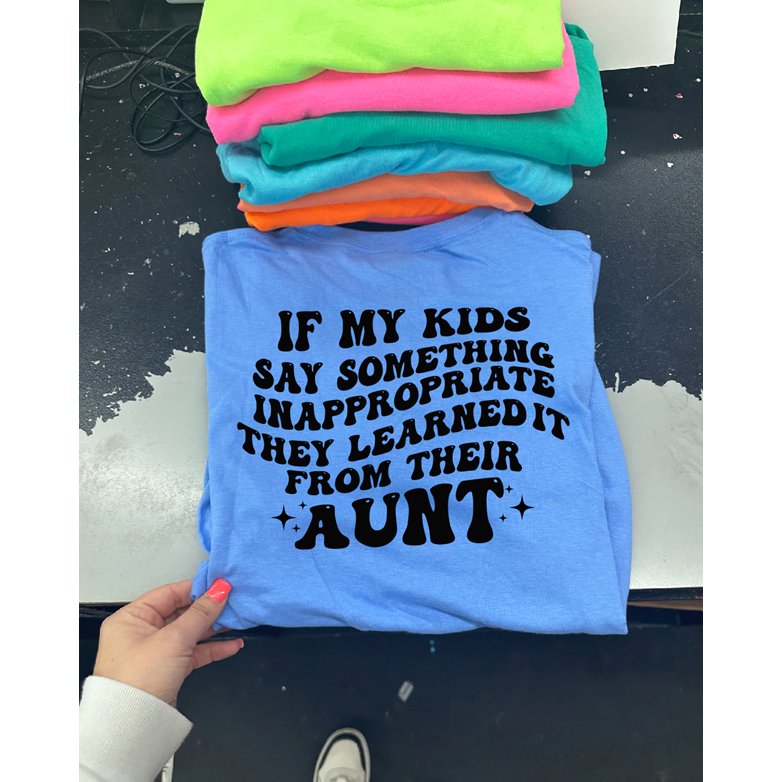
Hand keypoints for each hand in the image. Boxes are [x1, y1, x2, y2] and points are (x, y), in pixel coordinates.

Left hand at [93, 579, 242, 706]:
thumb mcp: (174, 639)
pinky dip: (211, 649)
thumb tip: (218, 591)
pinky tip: (231, 645)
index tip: (219, 586)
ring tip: (234, 621)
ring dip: (213, 629)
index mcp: (131, 618)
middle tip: (231, 602)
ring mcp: (154, 653)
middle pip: (181, 612)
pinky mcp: (166, 671)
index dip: (196, 589)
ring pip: (189, 633)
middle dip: (208, 610)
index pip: (169, 593)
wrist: (133, 726)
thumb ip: (200, 614)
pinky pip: (192, 653)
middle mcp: (140, 633)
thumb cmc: (137, 682)